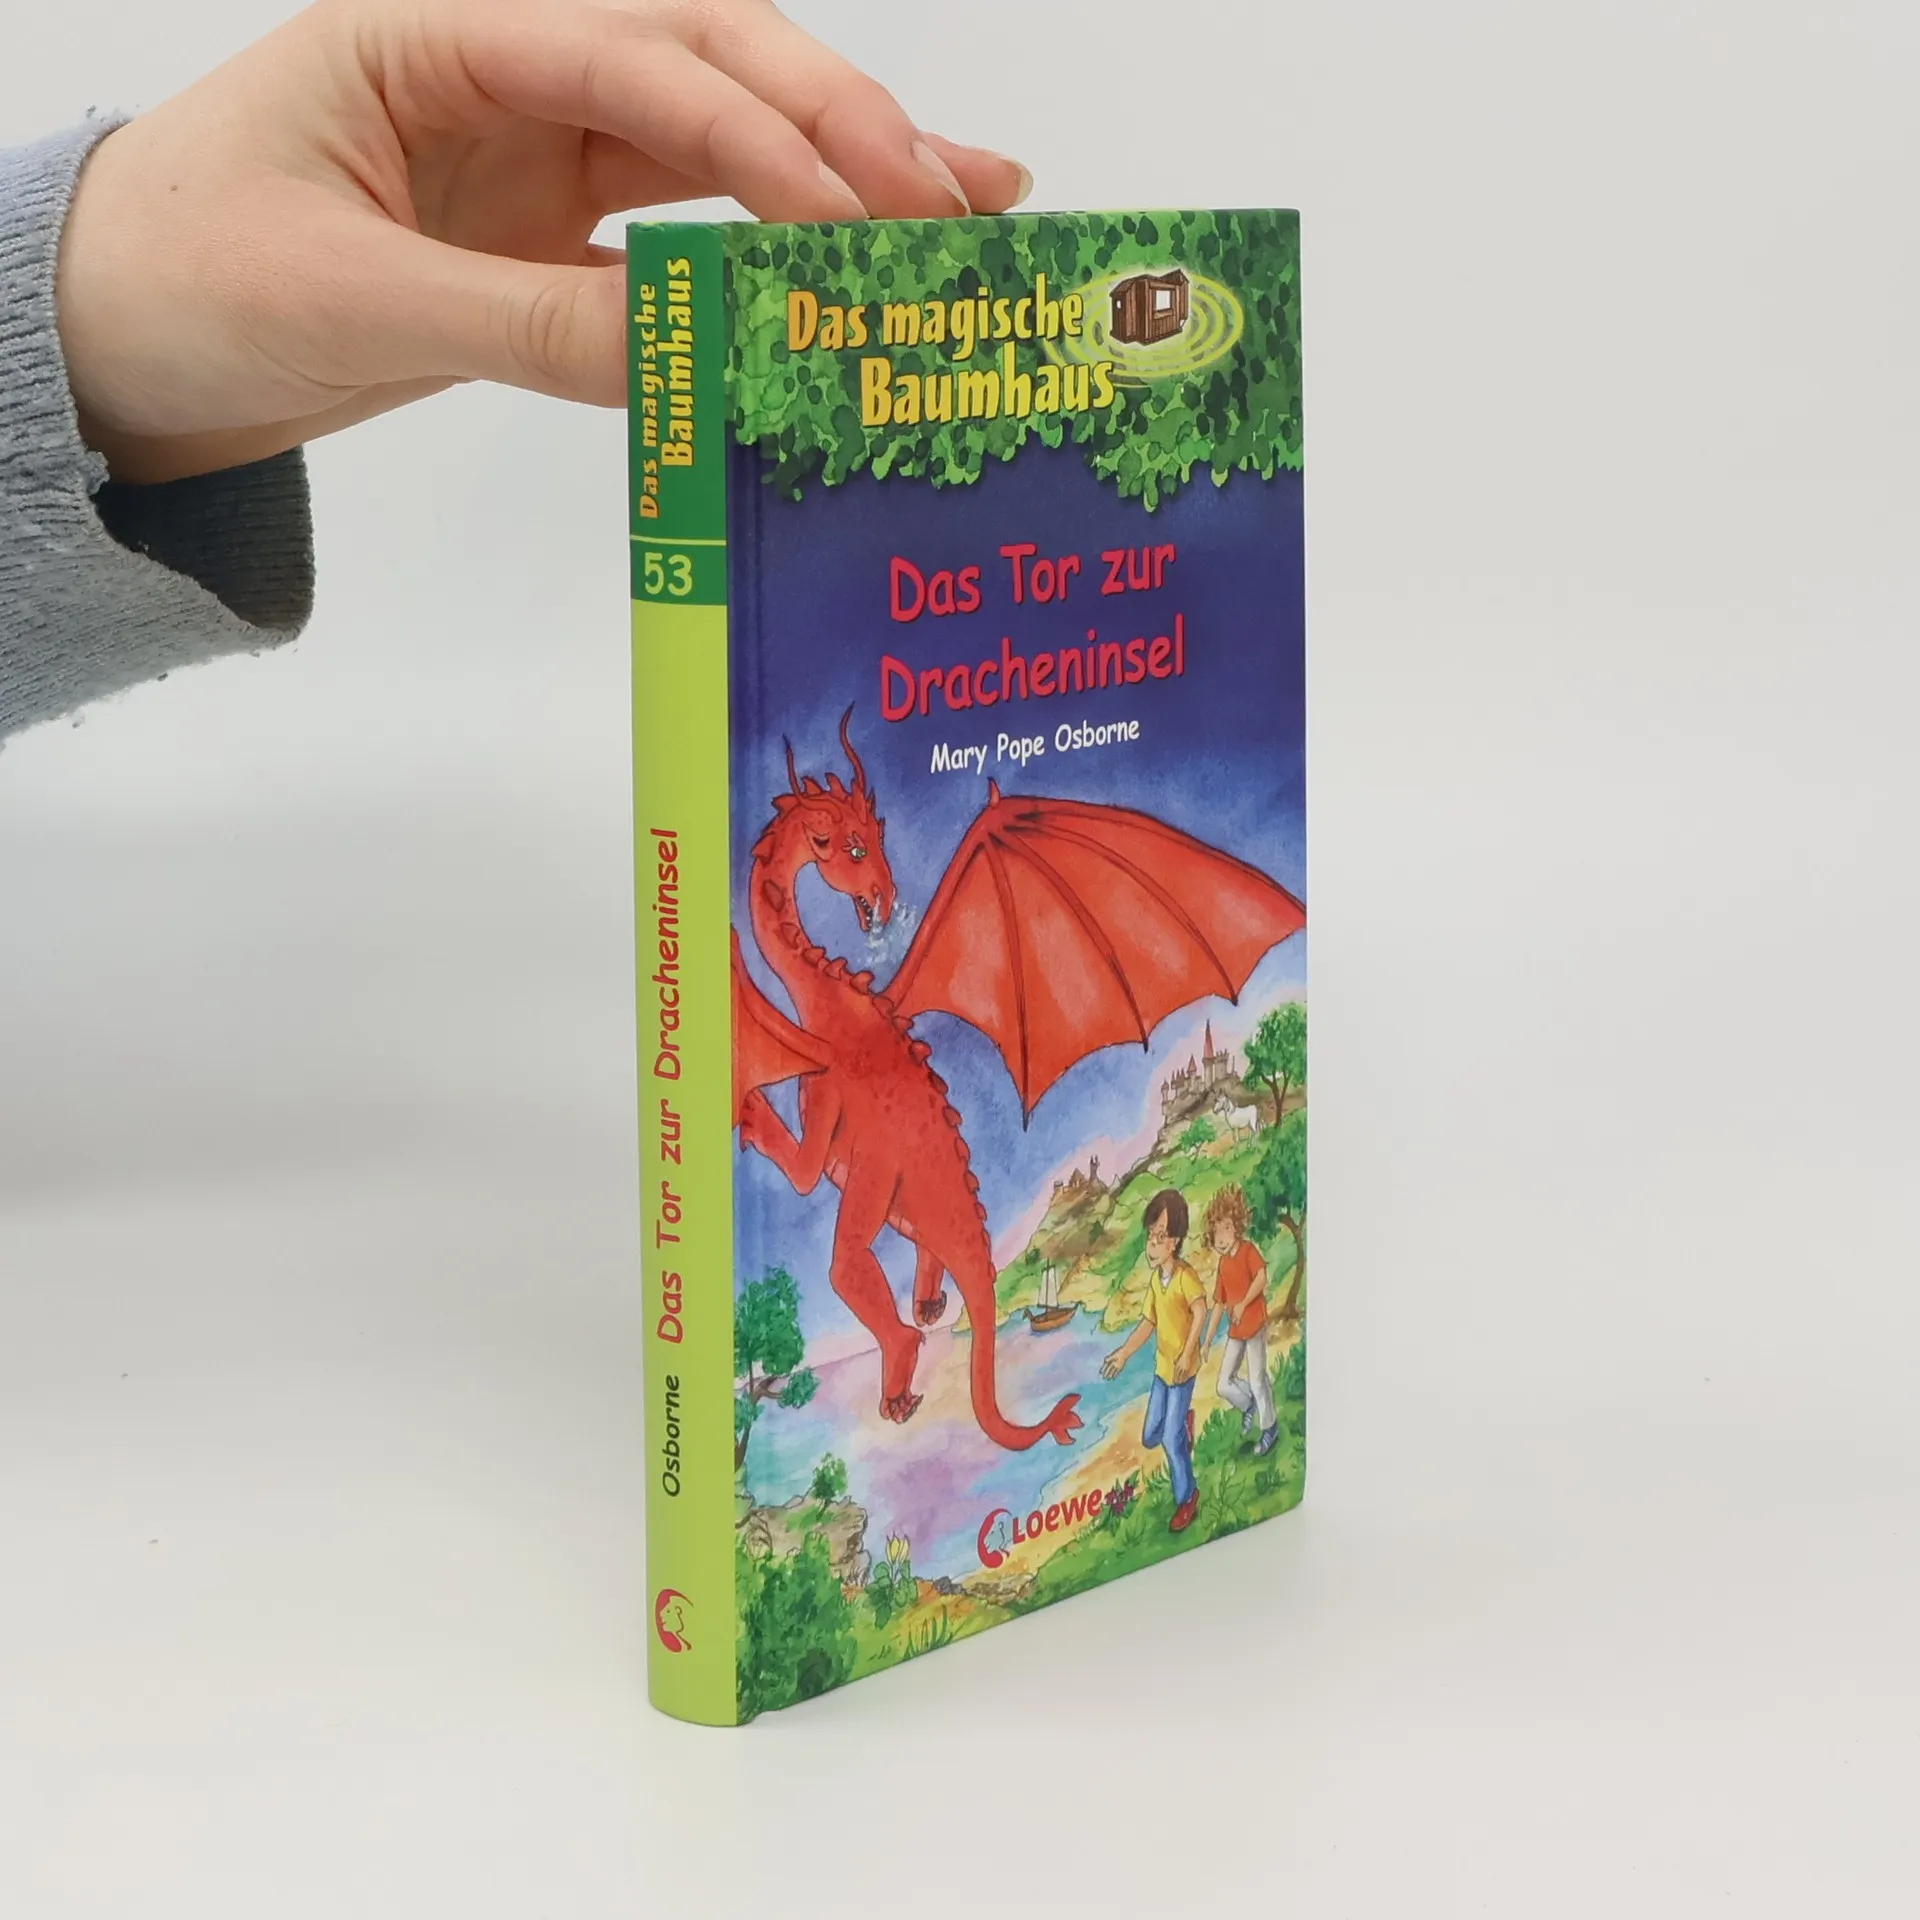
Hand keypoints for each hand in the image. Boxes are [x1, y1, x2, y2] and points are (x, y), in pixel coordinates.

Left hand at [55, 0, 1029, 482]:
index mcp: (437, 31)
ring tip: (967, 205)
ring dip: (838, 170)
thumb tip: (689, 354)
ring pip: (718, 137)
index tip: (857, 214)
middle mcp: (507, 67)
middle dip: (838, 127)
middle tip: (954, 198)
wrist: (116, 342)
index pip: (635, 58)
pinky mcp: (553, 224)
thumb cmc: (183, 279)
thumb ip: (523, 320)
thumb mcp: (351, 298)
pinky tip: (853, 257)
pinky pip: (686, 224)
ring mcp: (537, 144)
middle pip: (709, 65)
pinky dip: (772, 244)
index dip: (758, 135)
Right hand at [1099, 1349, 1123, 1380]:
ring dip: (1110, 1375)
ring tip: (1108, 1379)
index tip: (1100, 1373)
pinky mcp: (1120, 1367)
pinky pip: (1117, 1372)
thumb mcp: (1113, 1355)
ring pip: (1112, 1371)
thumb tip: (1105, 1361)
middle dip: (1106, 1374)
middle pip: (1108, 1370)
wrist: (1124, 1352)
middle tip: (1103, 1378)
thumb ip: (1109, 1358)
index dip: (1102, 1369)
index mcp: (1109, 1360)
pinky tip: (1113, 1379)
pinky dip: (1115, 1375)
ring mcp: (1116, 1365)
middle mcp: (1112, 1363)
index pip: (1104, 1366)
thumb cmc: (1118, 1353)